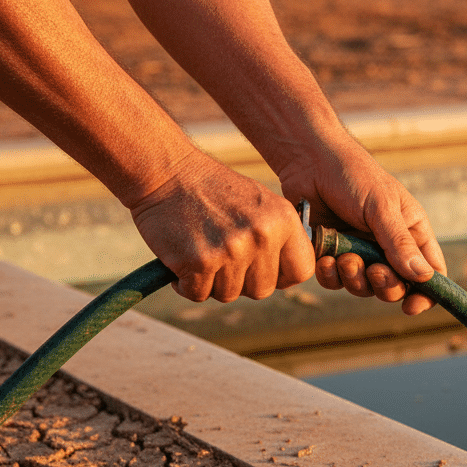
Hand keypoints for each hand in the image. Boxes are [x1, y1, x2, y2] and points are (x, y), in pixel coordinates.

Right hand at [129, 154, 314, 301]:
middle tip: (221, 259)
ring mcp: (232, 250)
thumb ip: (277, 236)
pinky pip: (198, 293)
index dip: (281, 277)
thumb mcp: (260, 203)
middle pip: (262, 290)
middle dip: (240, 282)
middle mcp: (262, 236)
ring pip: (229, 294)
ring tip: (201, 252)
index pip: (300, 271)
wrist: (165, 172)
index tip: (263, 270)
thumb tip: (287, 274)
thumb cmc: (211, 189)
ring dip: (211, 282)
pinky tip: (181, 259)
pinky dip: (186, 284)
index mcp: (283, 220)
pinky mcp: (200, 261)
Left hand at [277, 133, 446, 315]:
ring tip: (344, 257)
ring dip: (355, 279)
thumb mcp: (382, 207)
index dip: (426, 295)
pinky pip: (336, 281)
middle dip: (385, 286)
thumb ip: (400, 243)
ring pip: (365, 288)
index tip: (411, 306)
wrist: (309, 160)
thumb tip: (425, 278)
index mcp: (412, 233)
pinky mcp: (332, 255)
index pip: (430, 273)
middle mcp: (389, 247)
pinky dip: (331, 276)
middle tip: (374, 271)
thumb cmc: (353, 176)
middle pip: (397, 287)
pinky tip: (325, 258)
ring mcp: (360, 253)